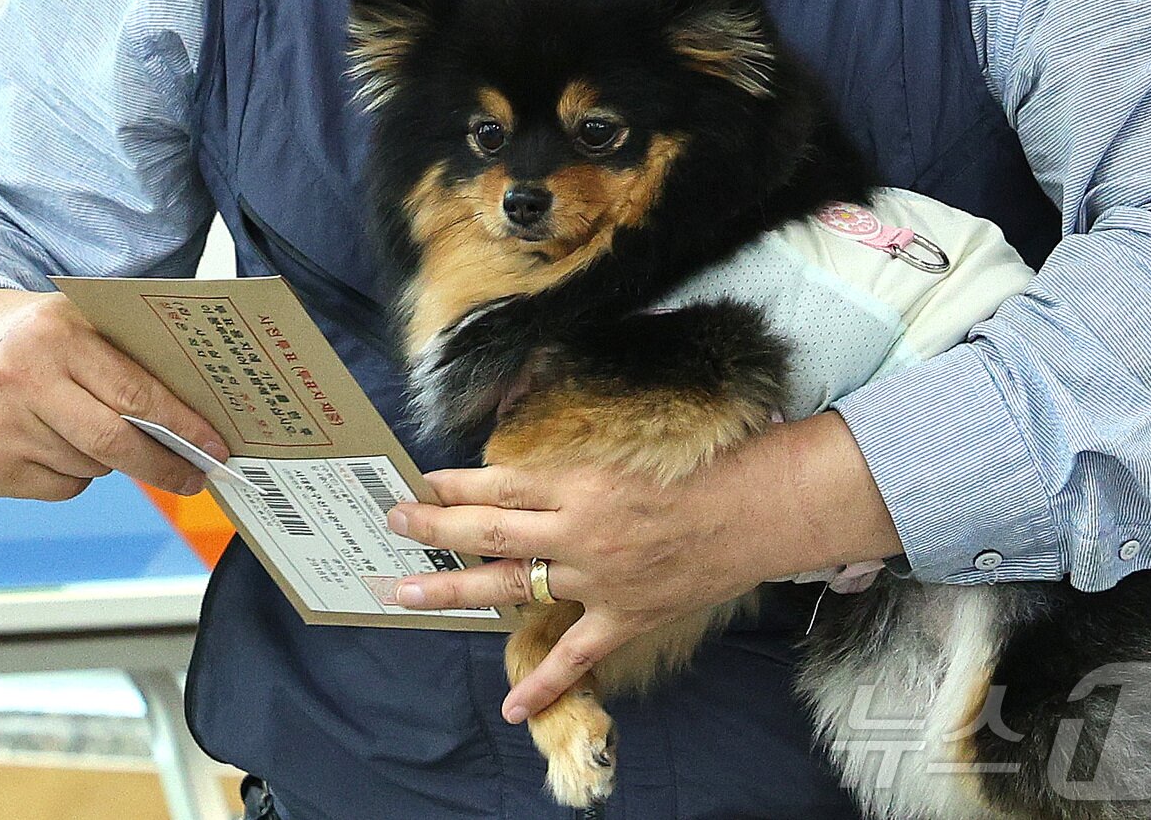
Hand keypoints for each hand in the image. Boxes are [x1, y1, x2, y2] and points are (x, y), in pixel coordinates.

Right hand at [0, 288, 228, 499]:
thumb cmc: (33, 337)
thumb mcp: (78, 322)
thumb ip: (130, 356)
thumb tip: (200, 411)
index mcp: (56, 335)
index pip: (135, 393)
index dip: (183, 427)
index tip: (216, 449)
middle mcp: (22, 381)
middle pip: (114, 443)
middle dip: (164, 465)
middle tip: (195, 477)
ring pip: (92, 468)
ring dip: (112, 460)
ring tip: (93, 428)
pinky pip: (63, 488)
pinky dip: (76, 474)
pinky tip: (55, 443)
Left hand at [387, 411, 898, 722]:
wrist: (757, 511)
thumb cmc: (704, 466)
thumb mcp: (632, 445)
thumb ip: (579, 452)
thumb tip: (537, 448)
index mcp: (581, 481)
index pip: (500, 482)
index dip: (455, 483)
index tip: (422, 481)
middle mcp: (578, 531)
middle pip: (489, 529)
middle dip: (434, 526)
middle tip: (393, 523)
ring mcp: (597, 579)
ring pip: (513, 586)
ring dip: (455, 589)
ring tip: (406, 590)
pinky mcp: (624, 617)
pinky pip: (576, 655)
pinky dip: (544, 684)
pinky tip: (511, 706)